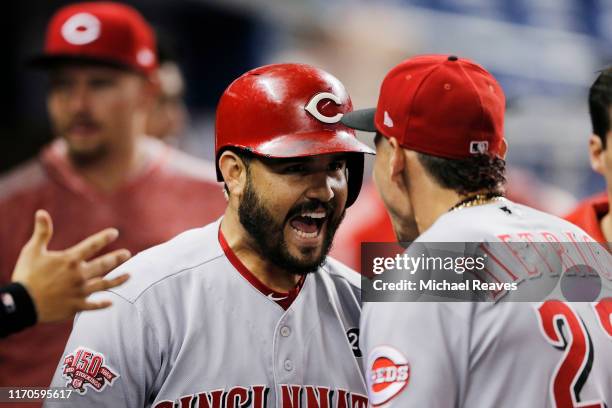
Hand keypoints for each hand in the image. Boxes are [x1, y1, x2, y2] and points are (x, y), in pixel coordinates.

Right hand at [11, 210, 130, 322]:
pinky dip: (102, 304)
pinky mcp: (76, 306)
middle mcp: (79, 275)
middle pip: (103, 265)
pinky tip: (110, 302)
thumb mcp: (32, 251)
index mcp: (70, 260)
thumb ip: (42, 232)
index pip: (92, 245)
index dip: (104, 238)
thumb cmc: (26, 275)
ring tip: (129, 276)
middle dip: (117, 258)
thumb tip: (41, 212)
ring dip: (117, 280)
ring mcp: (79, 292)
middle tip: (128, 254)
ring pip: (103, 284)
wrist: (21, 304)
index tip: (115, 233)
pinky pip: (93, 305)